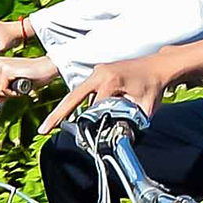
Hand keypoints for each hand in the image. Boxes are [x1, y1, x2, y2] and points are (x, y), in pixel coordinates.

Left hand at [0, 51, 59, 93]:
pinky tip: (21, 84)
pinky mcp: (7, 70)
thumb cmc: (34, 75)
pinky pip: (3, 90)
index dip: (0, 93)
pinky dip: (13, 92)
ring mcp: (1, 65)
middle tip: (18, 86)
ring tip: (21, 84)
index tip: (12, 89)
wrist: (47, 68)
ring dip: (10, 93)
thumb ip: (2, 90)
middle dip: (5, 93)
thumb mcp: (14, 85)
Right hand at [52, 47, 189, 125]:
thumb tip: (119, 135)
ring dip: (69, 109)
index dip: (92, 123)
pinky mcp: (99, 73)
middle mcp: (100, 73)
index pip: (94, 107)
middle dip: (58, 114)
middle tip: (44, 129)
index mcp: (110, 80)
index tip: (86, 136)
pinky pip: (86, 91)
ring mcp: (98, 71)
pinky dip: (80, 103)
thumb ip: (131, 121)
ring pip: (79, 95)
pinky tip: (75, 115)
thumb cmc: (153, 85)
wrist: (158, 67)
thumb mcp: (144, 107)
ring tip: (53, 124)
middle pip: (73, 97)